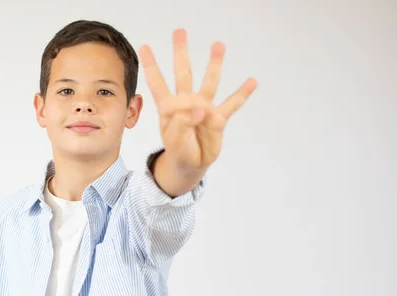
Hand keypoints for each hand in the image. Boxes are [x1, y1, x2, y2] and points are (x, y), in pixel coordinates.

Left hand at [139, 29, 256, 171]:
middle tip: (179, 31)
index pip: (158, 83)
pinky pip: (232, 104)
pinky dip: (242, 94)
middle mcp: (186, 102)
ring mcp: (204, 108)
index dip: (152, 66)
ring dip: (214, 64)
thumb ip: (183, 123)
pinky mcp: (218, 118)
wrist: (191, 163)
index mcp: (169, 107)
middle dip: (181, 52)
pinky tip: (252, 82)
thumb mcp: (175, 140)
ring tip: (218, 45)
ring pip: (209, 82)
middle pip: (183, 73)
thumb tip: (200, 108)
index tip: (145, 47)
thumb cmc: (179, 149)